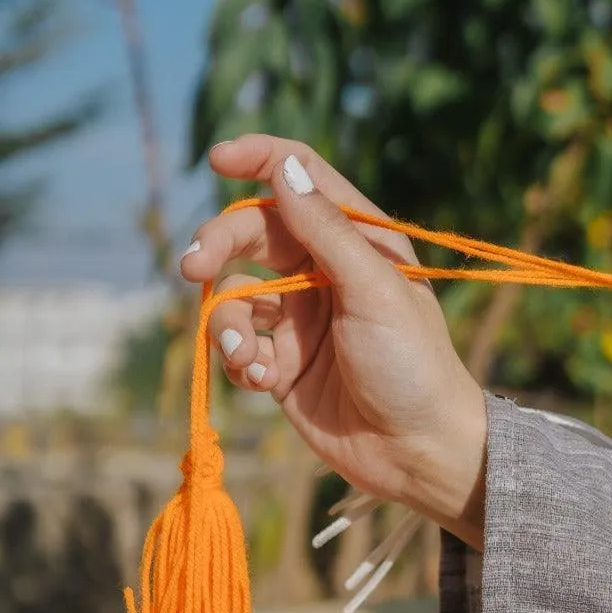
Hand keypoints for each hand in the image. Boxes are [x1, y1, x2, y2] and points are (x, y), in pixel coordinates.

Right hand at [180, 135, 486, 550]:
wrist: (417, 453)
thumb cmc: (412, 365)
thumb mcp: (373, 290)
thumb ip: (325, 230)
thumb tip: (282, 168)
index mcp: (360, 239)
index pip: (302, 178)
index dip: (260, 160)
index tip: (217, 159)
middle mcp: (325, 270)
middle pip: (252, 232)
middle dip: (218, 245)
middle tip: (192, 266)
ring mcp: (299, 316)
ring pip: (233, 292)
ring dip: (225, 322)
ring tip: (245, 357)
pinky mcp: (279, 362)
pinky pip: (235, 343)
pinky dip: (235, 359)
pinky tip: (258, 381)